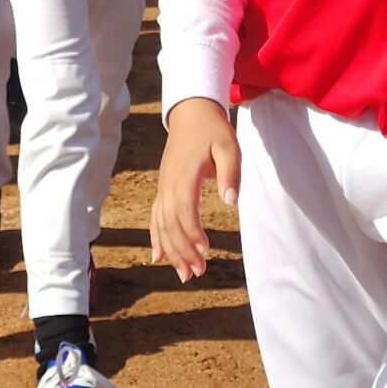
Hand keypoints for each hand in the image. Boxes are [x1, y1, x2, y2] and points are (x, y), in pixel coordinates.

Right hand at [150, 98, 240, 281]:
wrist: (191, 113)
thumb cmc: (212, 130)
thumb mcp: (228, 146)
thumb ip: (230, 173)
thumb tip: (231, 201)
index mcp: (185, 175)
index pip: (185, 211)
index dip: (193, 233)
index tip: (207, 250)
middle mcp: (169, 184)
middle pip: (170, 224)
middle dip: (183, 251)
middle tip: (198, 272)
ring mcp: (164, 187)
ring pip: (161, 225)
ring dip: (171, 251)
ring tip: (184, 274)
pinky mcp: (164, 188)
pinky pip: (156, 217)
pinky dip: (156, 238)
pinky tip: (159, 257)